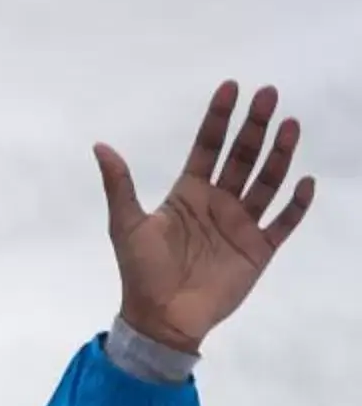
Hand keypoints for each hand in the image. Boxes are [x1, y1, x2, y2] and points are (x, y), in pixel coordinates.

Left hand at [93, 81, 317, 354]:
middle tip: (268, 93)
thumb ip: (119, 185)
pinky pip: (284, 222)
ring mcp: (240, 225)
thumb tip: (100, 146)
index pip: (207, 147)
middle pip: (241, 156)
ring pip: (266, 181)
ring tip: (290, 125)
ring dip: (279, 154)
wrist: (161, 318)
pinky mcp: (258, 249)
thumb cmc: (141, 272)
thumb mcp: (126, 224)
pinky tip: (305, 181)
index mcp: (188, 194)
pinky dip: (296, 203)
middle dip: (255, 126)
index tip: (231, 87)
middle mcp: (218, 203)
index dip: (219, 118)